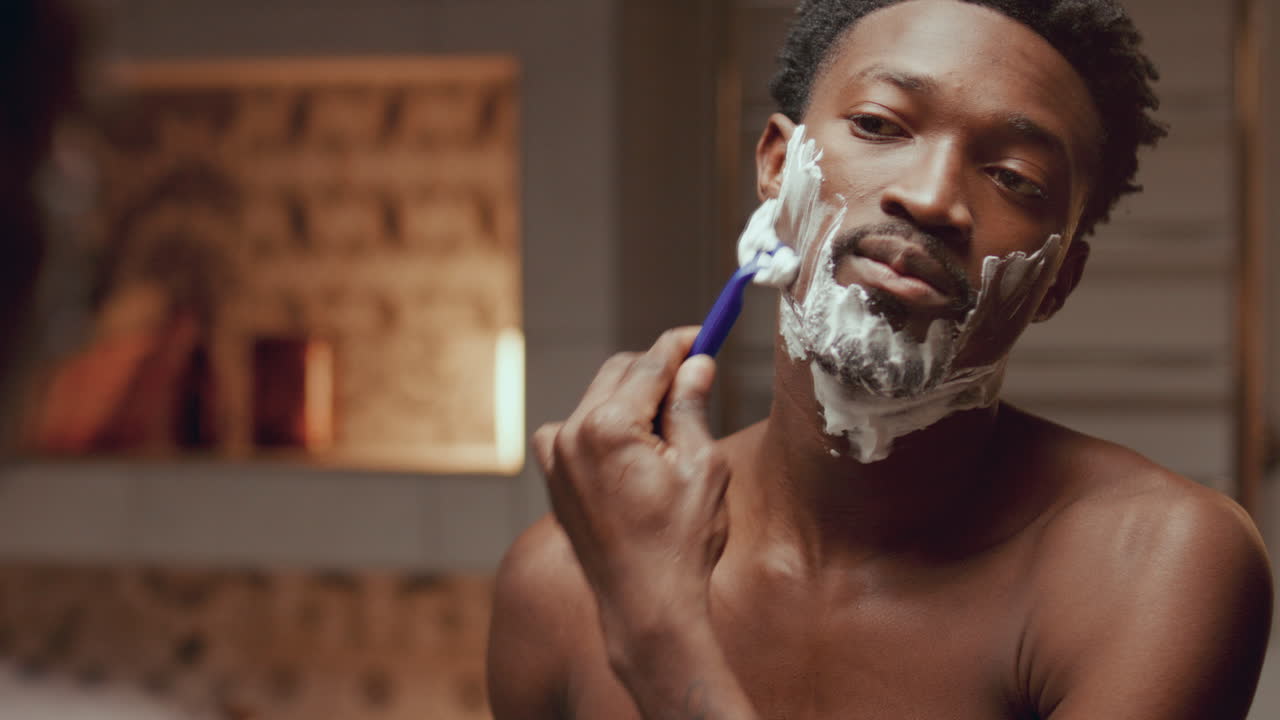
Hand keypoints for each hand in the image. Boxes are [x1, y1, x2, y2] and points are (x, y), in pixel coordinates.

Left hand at [533, 328, 730, 660]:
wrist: (645, 605)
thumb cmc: (682, 541)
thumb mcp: (704, 466)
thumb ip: (692, 406)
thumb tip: (696, 363)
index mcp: (608, 427)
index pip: (650, 363)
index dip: (682, 344)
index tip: (706, 333)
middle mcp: (570, 434)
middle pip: (620, 373)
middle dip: (658, 371)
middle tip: (697, 380)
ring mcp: (555, 456)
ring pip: (599, 399)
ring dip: (632, 400)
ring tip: (671, 432)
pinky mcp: (552, 476)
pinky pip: (579, 428)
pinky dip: (607, 427)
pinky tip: (636, 454)